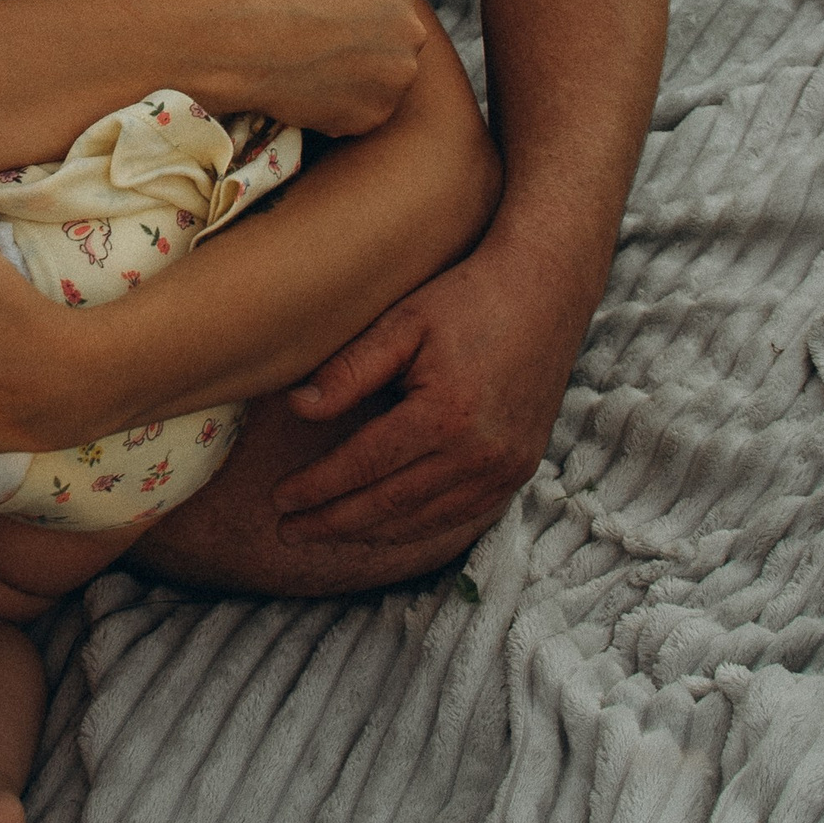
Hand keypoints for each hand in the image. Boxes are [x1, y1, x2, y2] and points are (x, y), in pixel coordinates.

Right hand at [189, 0, 425, 135]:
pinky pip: (364, 114)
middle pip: (398, 44)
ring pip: (385, 82)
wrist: (246, 38)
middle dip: (370, 49)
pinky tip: (311, 94)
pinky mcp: (376, 115)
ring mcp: (398, 77)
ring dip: (359, 82)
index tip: (335, 19)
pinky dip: (342, 109)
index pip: (393, 2)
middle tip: (327, 51)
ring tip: (316, 74)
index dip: (363, 13)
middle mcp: (411, 30)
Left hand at [270, 241, 570, 557]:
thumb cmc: (467, 296)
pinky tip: (383, 525)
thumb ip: (350, 369)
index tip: (278, 499)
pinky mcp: (519, 470)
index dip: (317, 487)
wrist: (545, 289)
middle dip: (332, 523)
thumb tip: (298, 408)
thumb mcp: (403, 321)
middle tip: (287, 531)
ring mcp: (504, 469)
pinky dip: (415, 526)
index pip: (363, 467)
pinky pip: (458, 516)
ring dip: (369, 533)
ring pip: (423, 520)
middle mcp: (479, 454)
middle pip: (390, 505)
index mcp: (445, 416)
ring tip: (324, 532)